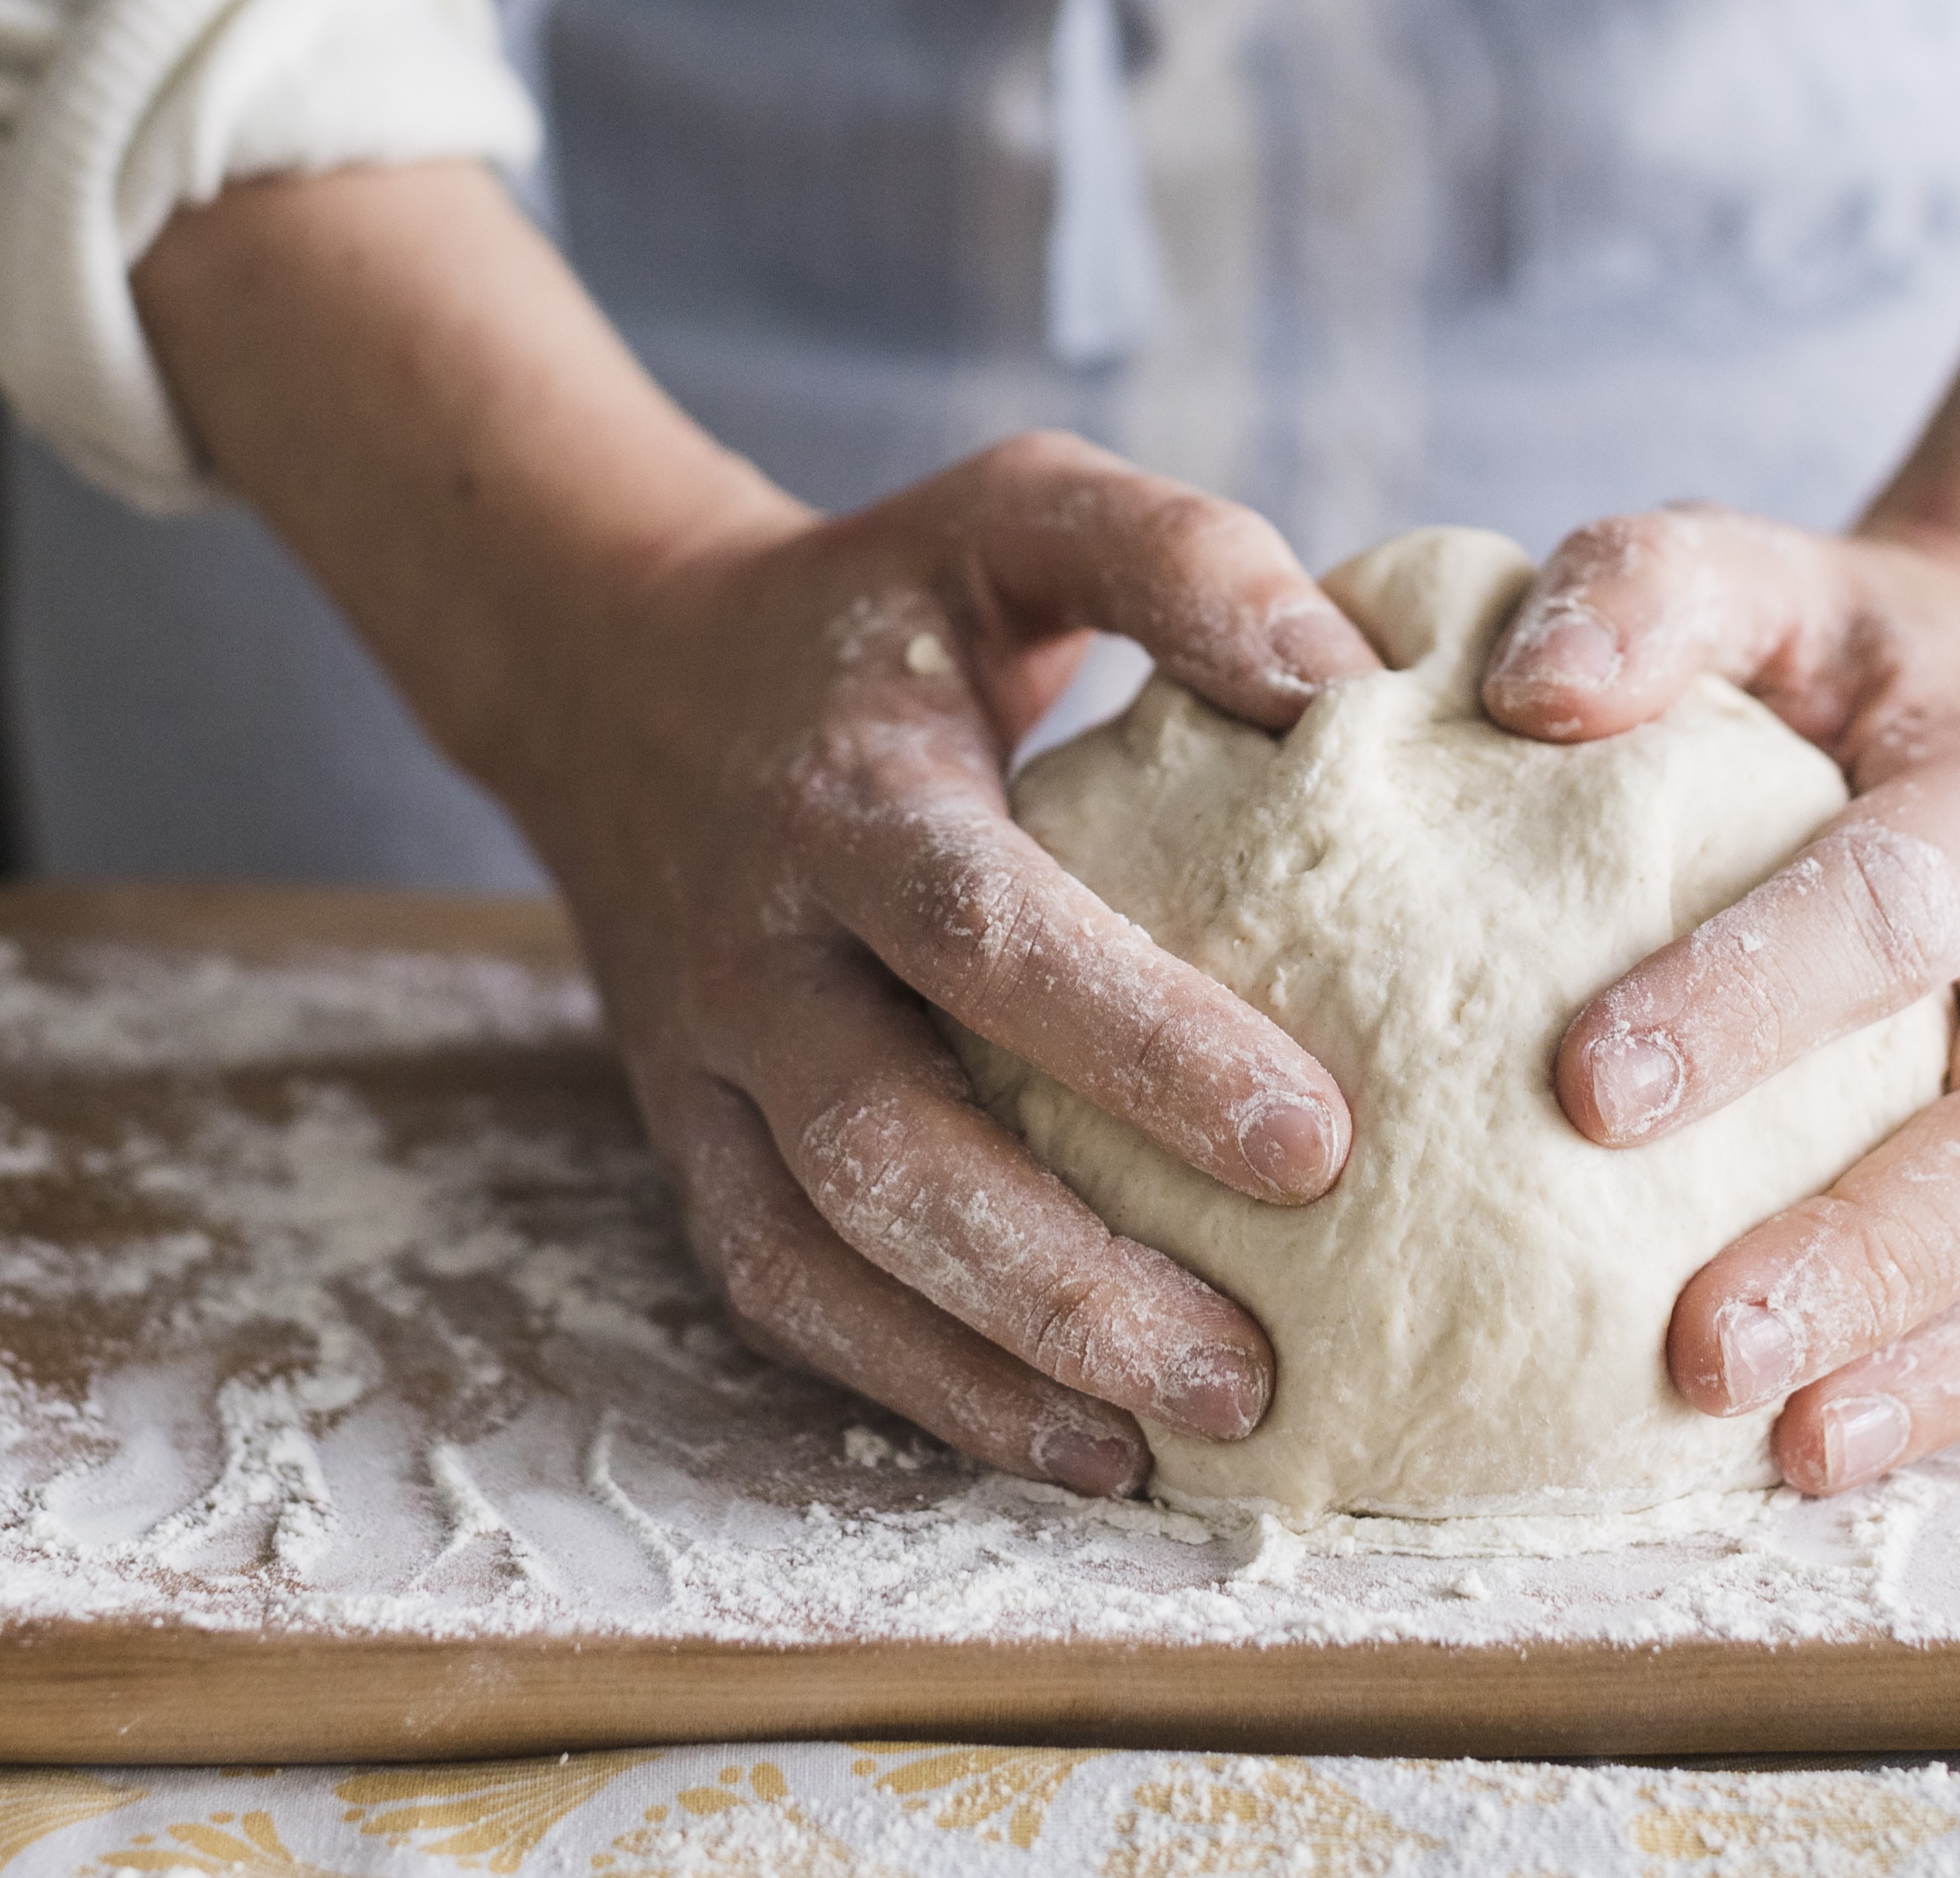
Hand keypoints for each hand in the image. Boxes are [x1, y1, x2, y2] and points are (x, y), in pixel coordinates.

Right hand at [515, 434, 1380, 1494]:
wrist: (616, 676)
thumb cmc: (870, 608)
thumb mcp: (1009, 512)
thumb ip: (1172, 553)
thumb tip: (1343, 662)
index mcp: (846, 798)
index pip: (981, 931)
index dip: (1140, 1043)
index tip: (1319, 1143)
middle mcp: (754, 948)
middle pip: (886, 1143)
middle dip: (1067, 1275)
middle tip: (1257, 1368)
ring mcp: (699, 1063)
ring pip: (817, 1258)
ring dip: (990, 1372)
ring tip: (1179, 1447)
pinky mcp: (687, 1138)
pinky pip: (780, 1292)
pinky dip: (915, 1386)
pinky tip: (1069, 1439)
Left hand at [1483, 506, 1959, 1492]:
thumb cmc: (1839, 662)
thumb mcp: (1756, 578)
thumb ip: (1649, 592)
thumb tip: (1528, 688)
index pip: (1887, 904)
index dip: (1755, 997)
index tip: (1588, 1090)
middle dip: (1867, 1243)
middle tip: (1697, 1338)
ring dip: (1928, 1355)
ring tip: (1769, 1436)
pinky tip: (1821, 1456)